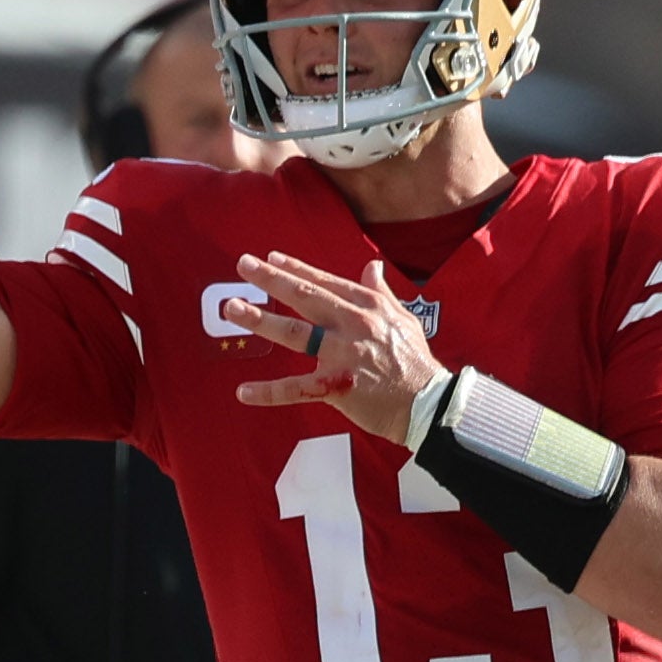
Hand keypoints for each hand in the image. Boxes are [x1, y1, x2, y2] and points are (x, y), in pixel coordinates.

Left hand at [223, 253, 446, 445]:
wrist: (429, 404)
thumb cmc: (416, 362)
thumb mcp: (404, 318)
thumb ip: (381, 293)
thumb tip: (371, 266)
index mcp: (368, 306)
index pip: (324, 281)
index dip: (295, 268)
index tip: (270, 258)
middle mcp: (352, 324)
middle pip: (304, 296)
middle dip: (270, 279)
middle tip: (242, 265)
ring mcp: (342, 355)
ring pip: (294, 332)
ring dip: (260, 319)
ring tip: (233, 309)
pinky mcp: (336, 387)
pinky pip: (295, 389)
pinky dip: (268, 392)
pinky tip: (243, 392)